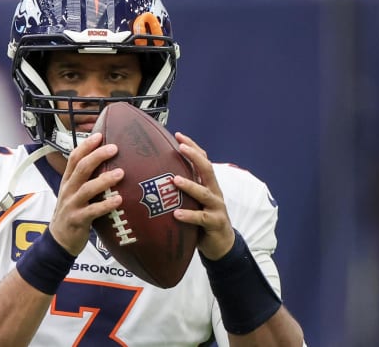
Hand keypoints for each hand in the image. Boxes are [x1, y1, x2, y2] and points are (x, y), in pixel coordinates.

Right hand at [49, 133, 124, 255]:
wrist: (59, 240)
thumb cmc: (72, 213)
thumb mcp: (74, 193)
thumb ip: (86, 180)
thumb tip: (108, 164)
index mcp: (68, 181)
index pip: (74, 158)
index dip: (86, 145)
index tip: (100, 134)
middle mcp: (68, 190)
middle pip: (81, 168)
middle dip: (97, 156)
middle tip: (114, 148)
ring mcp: (72, 205)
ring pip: (87, 188)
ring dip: (105, 179)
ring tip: (120, 173)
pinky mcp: (77, 220)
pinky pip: (93, 211)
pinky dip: (106, 205)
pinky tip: (119, 200)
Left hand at [171, 132, 234, 259]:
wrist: (221, 243)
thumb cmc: (202, 219)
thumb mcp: (194, 201)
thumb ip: (183, 189)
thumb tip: (157, 176)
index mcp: (208, 184)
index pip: (203, 160)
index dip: (192, 147)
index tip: (178, 135)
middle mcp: (214, 192)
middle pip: (207, 169)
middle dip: (194, 156)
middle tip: (180, 147)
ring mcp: (216, 207)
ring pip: (204, 193)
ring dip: (189, 185)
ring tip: (174, 180)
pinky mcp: (215, 223)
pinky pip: (201, 218)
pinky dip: (189, 215)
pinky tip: (176, 214)